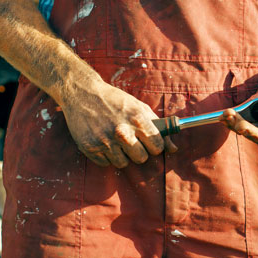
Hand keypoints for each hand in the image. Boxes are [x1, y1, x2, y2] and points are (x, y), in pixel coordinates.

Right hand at [60, 80, 176, 167]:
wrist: (82, 93)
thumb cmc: (115, 100)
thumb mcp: (140, 108)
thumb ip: (160, 128)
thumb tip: (174, 149)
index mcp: (138, 119)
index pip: (157, 148)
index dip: (154, 146)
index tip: (149, 142)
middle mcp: (122, 131)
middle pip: (141, 159)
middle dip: (138, 151)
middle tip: (130, 140)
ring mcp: (105, 141)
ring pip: (123, 164)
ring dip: (121, 154)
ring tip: (115, 140)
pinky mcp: (89, 147)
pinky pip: (106, 163)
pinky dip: (106, 156)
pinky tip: (103, 141)